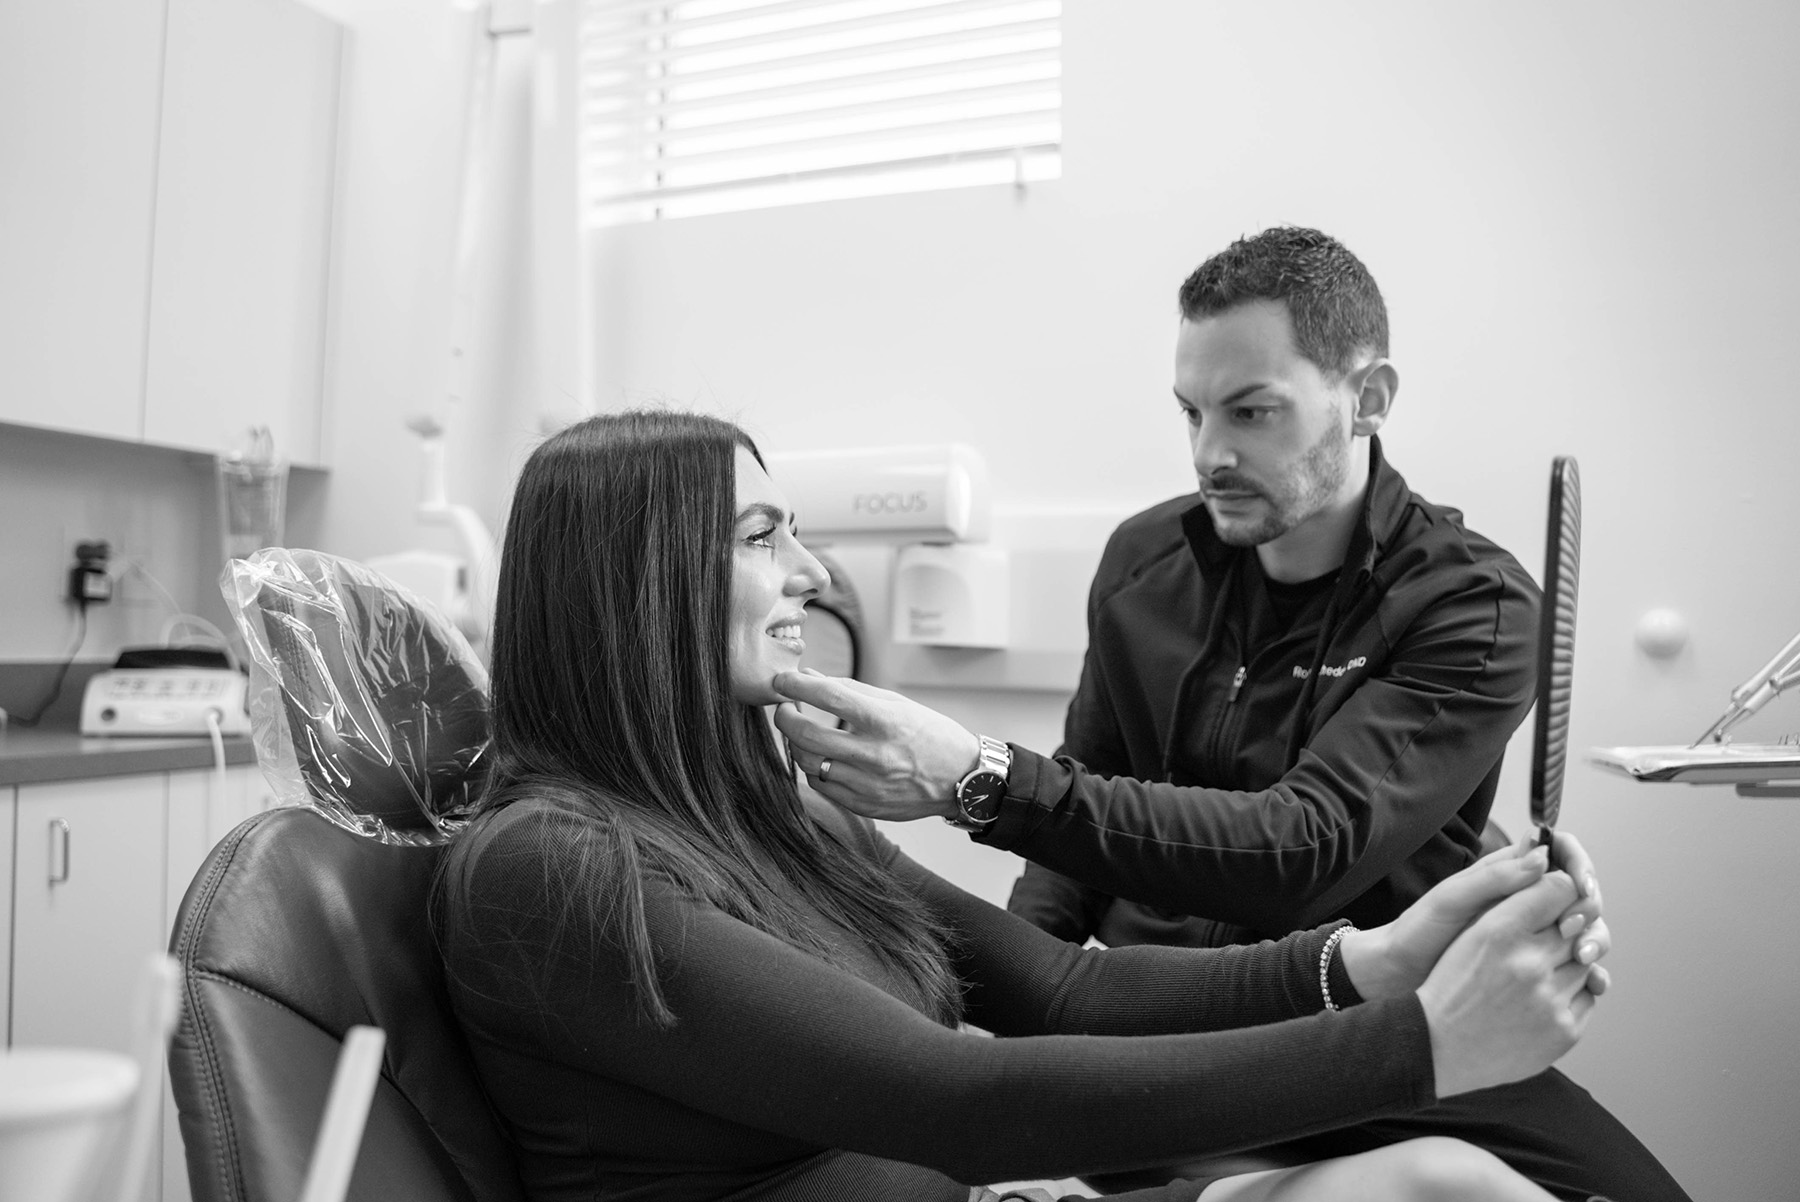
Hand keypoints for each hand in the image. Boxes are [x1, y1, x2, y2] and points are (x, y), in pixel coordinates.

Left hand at [770, 670, 981, 821]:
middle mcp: (874, 755)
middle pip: (808, 735)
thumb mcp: (896, 703)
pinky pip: (822, 786)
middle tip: (783, 707)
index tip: (782, 681)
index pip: (829, 696)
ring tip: (800, 732)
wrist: (963, 780)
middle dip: (786, 717)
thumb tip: (809, 677)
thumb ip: (850, 690)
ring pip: (809, 764)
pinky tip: (822, 757)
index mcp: (885, 722)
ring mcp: (868, 784)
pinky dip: (815, 769)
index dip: (797, 686)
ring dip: (796, 744)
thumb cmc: (931, 735)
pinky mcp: (864, 805)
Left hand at [1341, 829, 1610, 1001]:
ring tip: (1583, 956)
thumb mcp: (1452, 899)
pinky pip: (1573, 962)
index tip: (1582, 886)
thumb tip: (1542, 857)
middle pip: (1580, 892)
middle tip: (1577, 929)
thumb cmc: (1420, 931)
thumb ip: (1495, 878)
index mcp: (1509, 873)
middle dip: (1590, 907)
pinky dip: (1590, 969)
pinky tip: (1592, 980)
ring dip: (1594, 937)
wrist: (1403, 974)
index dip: (1578, 865)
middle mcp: (1526, 900)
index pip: (1560, 854)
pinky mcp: (1535, 964)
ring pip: (1583, 927)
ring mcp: (1533, 932)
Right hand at [1416, 869, 1605, 1097]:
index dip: (1560, 889)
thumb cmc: (1451, 985)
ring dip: (1569, 965)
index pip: (1560, 888)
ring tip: (1536, 977)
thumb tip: (1565, 886)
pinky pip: (1588, 998)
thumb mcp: (1469, 934)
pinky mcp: (1564, 1031)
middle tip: (1547, 939)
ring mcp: (1550, 1000)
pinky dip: (1571, 996)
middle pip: (1579, 926)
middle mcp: (1529, 963)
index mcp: (1499, 931)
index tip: (1555, 897)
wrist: (1437, 1046)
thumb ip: (1513, 907)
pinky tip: (1540, 1001)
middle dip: (1568, 928)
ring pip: (1586, 963)